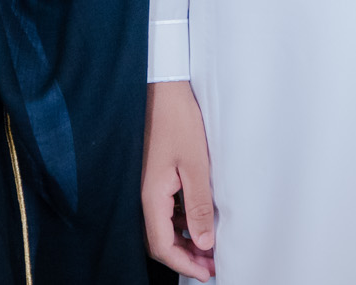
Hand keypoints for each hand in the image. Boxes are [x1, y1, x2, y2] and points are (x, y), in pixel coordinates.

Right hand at [143, 79, 215, 279]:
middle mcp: (144, 194)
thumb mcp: (196, 165)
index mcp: (151, 195)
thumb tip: (204, 242)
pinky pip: (163, 210)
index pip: (162, 245)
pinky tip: (197, 221)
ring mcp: (147, 185)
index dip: (184, 263)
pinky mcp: (152, 176)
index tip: (207, 272)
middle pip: (159, 240)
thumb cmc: (177, 121)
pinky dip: (179, 223)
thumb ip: (199, 206)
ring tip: (209, 246)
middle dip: (185, 257)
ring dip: (183, 241)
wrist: (163, 89)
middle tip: (211, 265)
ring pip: (161, 227)